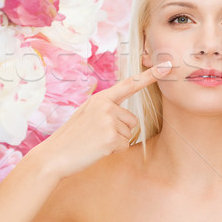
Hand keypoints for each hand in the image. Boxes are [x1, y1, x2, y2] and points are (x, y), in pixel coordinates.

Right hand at [29, 61, 172, 178]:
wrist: (54, 155)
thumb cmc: (72, 137)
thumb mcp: (86, 114)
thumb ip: (104, 108)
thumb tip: (124, 113)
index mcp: (100, 98)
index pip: (129, 84)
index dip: (150, 76)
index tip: (167, 66)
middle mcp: (106, 105)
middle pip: (132, 120)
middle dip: (119, 131)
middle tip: (97, 135)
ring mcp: (109, 120)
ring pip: (128, 133)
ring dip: (115, 141)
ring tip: (95, 141)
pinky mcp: (111, 136)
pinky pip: (124, 145)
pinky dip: (113, 150)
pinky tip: (97, 149)